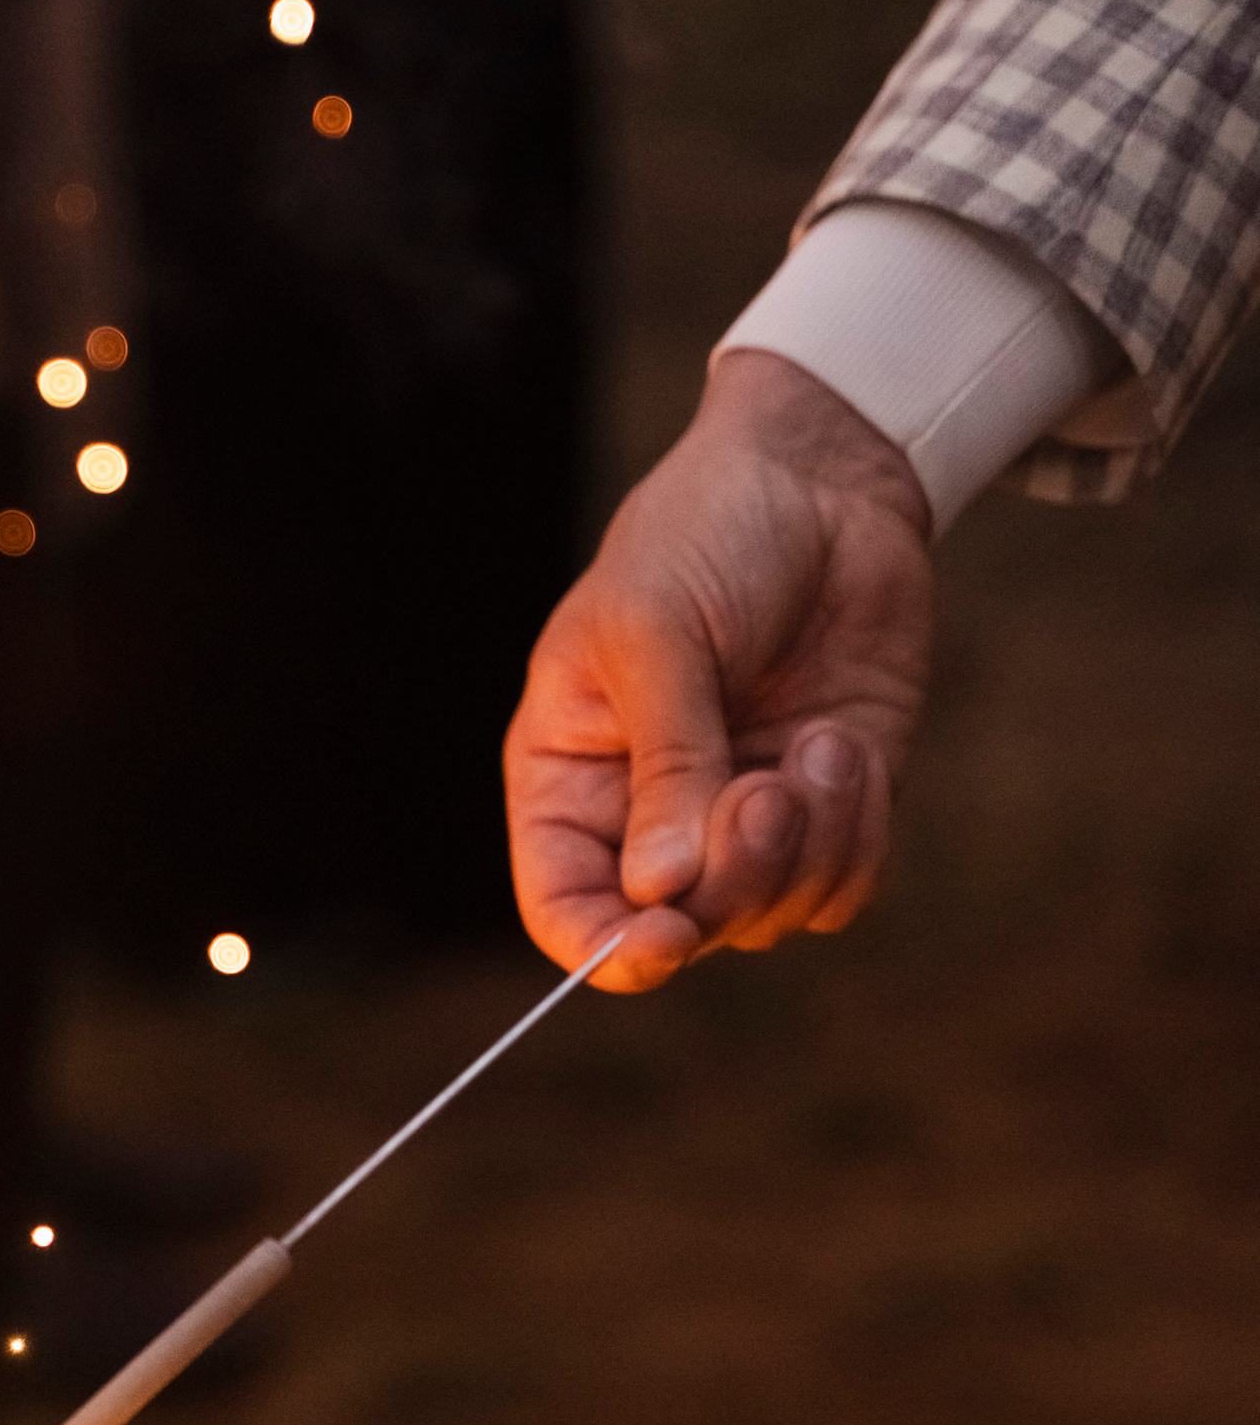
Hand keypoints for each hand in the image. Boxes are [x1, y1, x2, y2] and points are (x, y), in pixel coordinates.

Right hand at [504, 349, 936, 988]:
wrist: (823, 478)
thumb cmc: (704, 534)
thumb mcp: (655, 634)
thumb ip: (665, 766)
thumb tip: (662, 891)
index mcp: (571, 779)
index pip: (568, 911)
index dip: (609, 947)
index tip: (667, 931)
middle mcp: (648, 818)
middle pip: (680, 926)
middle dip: (733, 878)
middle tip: (765, 794)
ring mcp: (743, 818)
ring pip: (769, 916)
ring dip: (805, 850)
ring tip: (816, 748)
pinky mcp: (829, 805)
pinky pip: (842, 885)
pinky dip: (856, 832)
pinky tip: (844, 745)